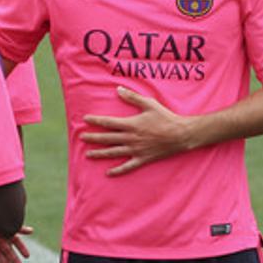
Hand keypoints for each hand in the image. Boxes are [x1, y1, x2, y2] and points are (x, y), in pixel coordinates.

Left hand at [81, 86, 195, 175]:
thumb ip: (132, 97)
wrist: (180, 134)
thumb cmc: (165, 117)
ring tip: (88, 154)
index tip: (85, 119)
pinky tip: (108, 172)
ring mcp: (136, 150)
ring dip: (100, 153)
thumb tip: (118, 89)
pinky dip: (117, 170)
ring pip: (113, 152)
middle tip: (82, 137)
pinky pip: (127, 166)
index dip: (96, 121)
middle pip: (107, 138)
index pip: (108, 122)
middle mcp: (130, 138)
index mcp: (131, 124)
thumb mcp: (149, 104)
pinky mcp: (142, 159)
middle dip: (93, 137)